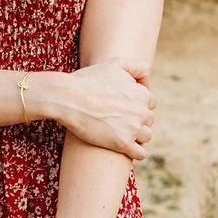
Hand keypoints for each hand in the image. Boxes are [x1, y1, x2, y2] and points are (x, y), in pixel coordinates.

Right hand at [35, 60, 152, 158]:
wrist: (67, 98)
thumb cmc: (88, 80)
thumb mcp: (115, 63)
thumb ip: (137, 67)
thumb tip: (148, 81)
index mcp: (142, 94)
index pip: (150, 103)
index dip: (137, 104)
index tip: (123, 107)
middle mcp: (141, 111)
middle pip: (148, 120)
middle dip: (137, 120)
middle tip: (118, 119)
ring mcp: (133, 129)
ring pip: (146, 137)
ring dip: (137, 136)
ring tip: (119, 133)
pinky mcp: (122, 144)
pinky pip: (140, 154)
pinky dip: (135, 152)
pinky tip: (123, 147)